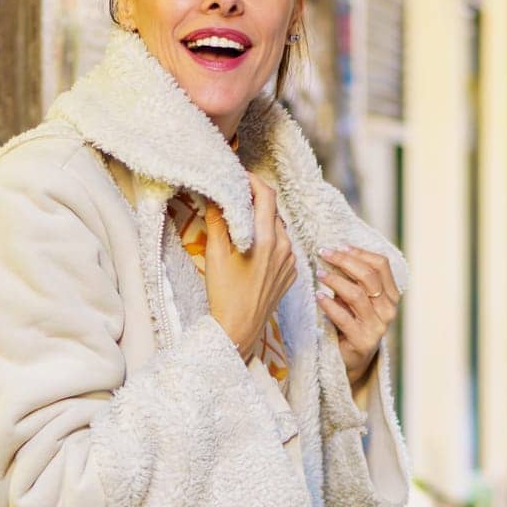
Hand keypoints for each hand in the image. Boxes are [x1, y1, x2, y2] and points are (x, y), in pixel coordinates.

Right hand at [204, 174, 296, 360]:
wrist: (239, 329)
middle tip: (236, 197)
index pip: (266, 194)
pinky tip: (252, 248)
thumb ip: (219, 220)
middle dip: (255, 200)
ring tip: (242, 223)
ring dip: (262, 220)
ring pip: (278, 227)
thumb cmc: (224, 294)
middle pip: (272, 210)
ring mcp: (290, 261)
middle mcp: (284, 246)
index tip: (239, 177)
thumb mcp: (216, 254)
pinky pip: (283, 246)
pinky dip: (270, 239)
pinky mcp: (291, 273)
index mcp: (267, 238)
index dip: (253, 180)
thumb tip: (216, 195)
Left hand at [315, 245, 400, 387]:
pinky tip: (319, 296)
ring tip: (319, 274)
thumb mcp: (356, 299)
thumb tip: (334, 252)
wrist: (352, 359)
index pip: (381, 265)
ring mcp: (377, 327)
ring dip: (335, 280)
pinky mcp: (362, 341)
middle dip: (344, 261)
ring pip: (357, 294)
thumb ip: (353, 279)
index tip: (339, 245)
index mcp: (391, 295)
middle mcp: (388, 310)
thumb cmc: (351, 323)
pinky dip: (330, 305)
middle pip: (369, 276)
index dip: (360, 252)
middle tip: (323, 253)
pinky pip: (344, 318)